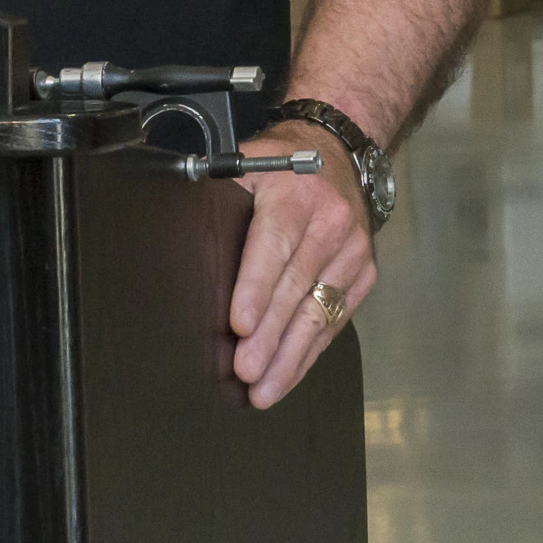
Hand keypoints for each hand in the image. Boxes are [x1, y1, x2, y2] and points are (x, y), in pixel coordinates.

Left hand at [224, 129, 373, 409]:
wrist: (338, 151)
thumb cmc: (278, 166)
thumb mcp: (245, 164)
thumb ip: (218, 197)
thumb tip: (178, 238)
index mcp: (296, 195)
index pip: (274, 245)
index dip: (256, 288)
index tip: (239, 325)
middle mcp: (331, 224)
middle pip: (297, 288)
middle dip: (270, 336)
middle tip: (246, 372)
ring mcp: (353, 253)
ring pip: (319, 313)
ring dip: (291, 357)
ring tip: (264, 391)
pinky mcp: (364, 275)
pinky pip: (335, 322)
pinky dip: (310, 353)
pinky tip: (287, 376)